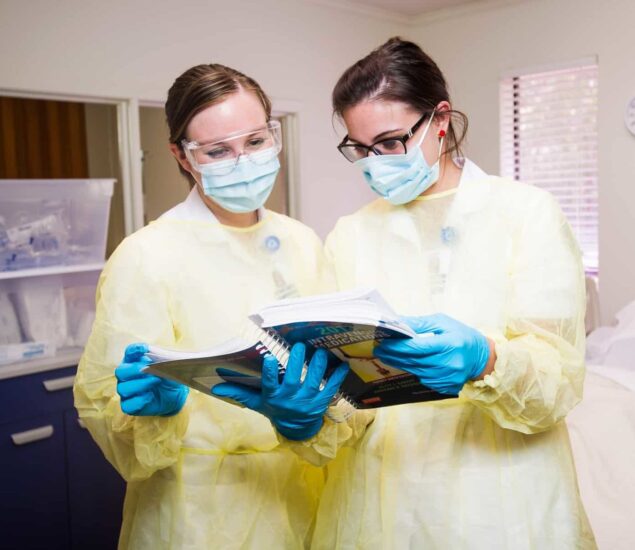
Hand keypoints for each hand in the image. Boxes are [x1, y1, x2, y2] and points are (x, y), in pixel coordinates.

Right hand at [115, 343, 188, 415]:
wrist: (175, 395)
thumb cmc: (168, 377)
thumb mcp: (169, 367)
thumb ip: (163, 361)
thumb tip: (157, 361)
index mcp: (134, 361)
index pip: (129, 352)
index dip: (134, 350)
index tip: (144, 348)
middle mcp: (127, 375)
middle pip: (121, 371)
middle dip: (134, 370)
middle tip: (148, 369)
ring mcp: (126, 391)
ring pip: (123, 388)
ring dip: (140, 384)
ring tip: (156, 381)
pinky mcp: (129, 405)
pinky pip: (127, 405)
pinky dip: (140, 400)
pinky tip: (151, 396)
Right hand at [211, 343, 348, 440]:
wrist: (296, 428)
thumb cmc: (275, 409)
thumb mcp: (257, 402)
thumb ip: (239, 392)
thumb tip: (215, 387)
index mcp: (274, 397)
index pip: (270, 384)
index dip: (271, 372)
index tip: (271, 357)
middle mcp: (291, 399)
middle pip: (294, 379)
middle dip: (298, 362)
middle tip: (300, 345)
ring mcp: (308, 401)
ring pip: (315, 381)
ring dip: (318, 366)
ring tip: (320, 351)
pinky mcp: (322, 402)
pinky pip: (332, 388)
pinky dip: (337, 377)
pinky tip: (342, 365)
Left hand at [375, 314, 490, 394]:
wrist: (483, 358)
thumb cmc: (462, 336)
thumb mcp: (444, 323)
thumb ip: (420, 323)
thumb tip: (398, 322)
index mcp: (450, 345)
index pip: (418, 347)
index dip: (398, 346)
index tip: (383, 341)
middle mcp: (449, 364)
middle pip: (413, 361)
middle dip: (393, 354)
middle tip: (378, 349)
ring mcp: (447, 378)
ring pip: (415, 371)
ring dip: (399, 363)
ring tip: (386, 355)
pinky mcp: (445, 387)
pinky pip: (423, 378)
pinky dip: (412, 370)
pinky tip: (403, 363)